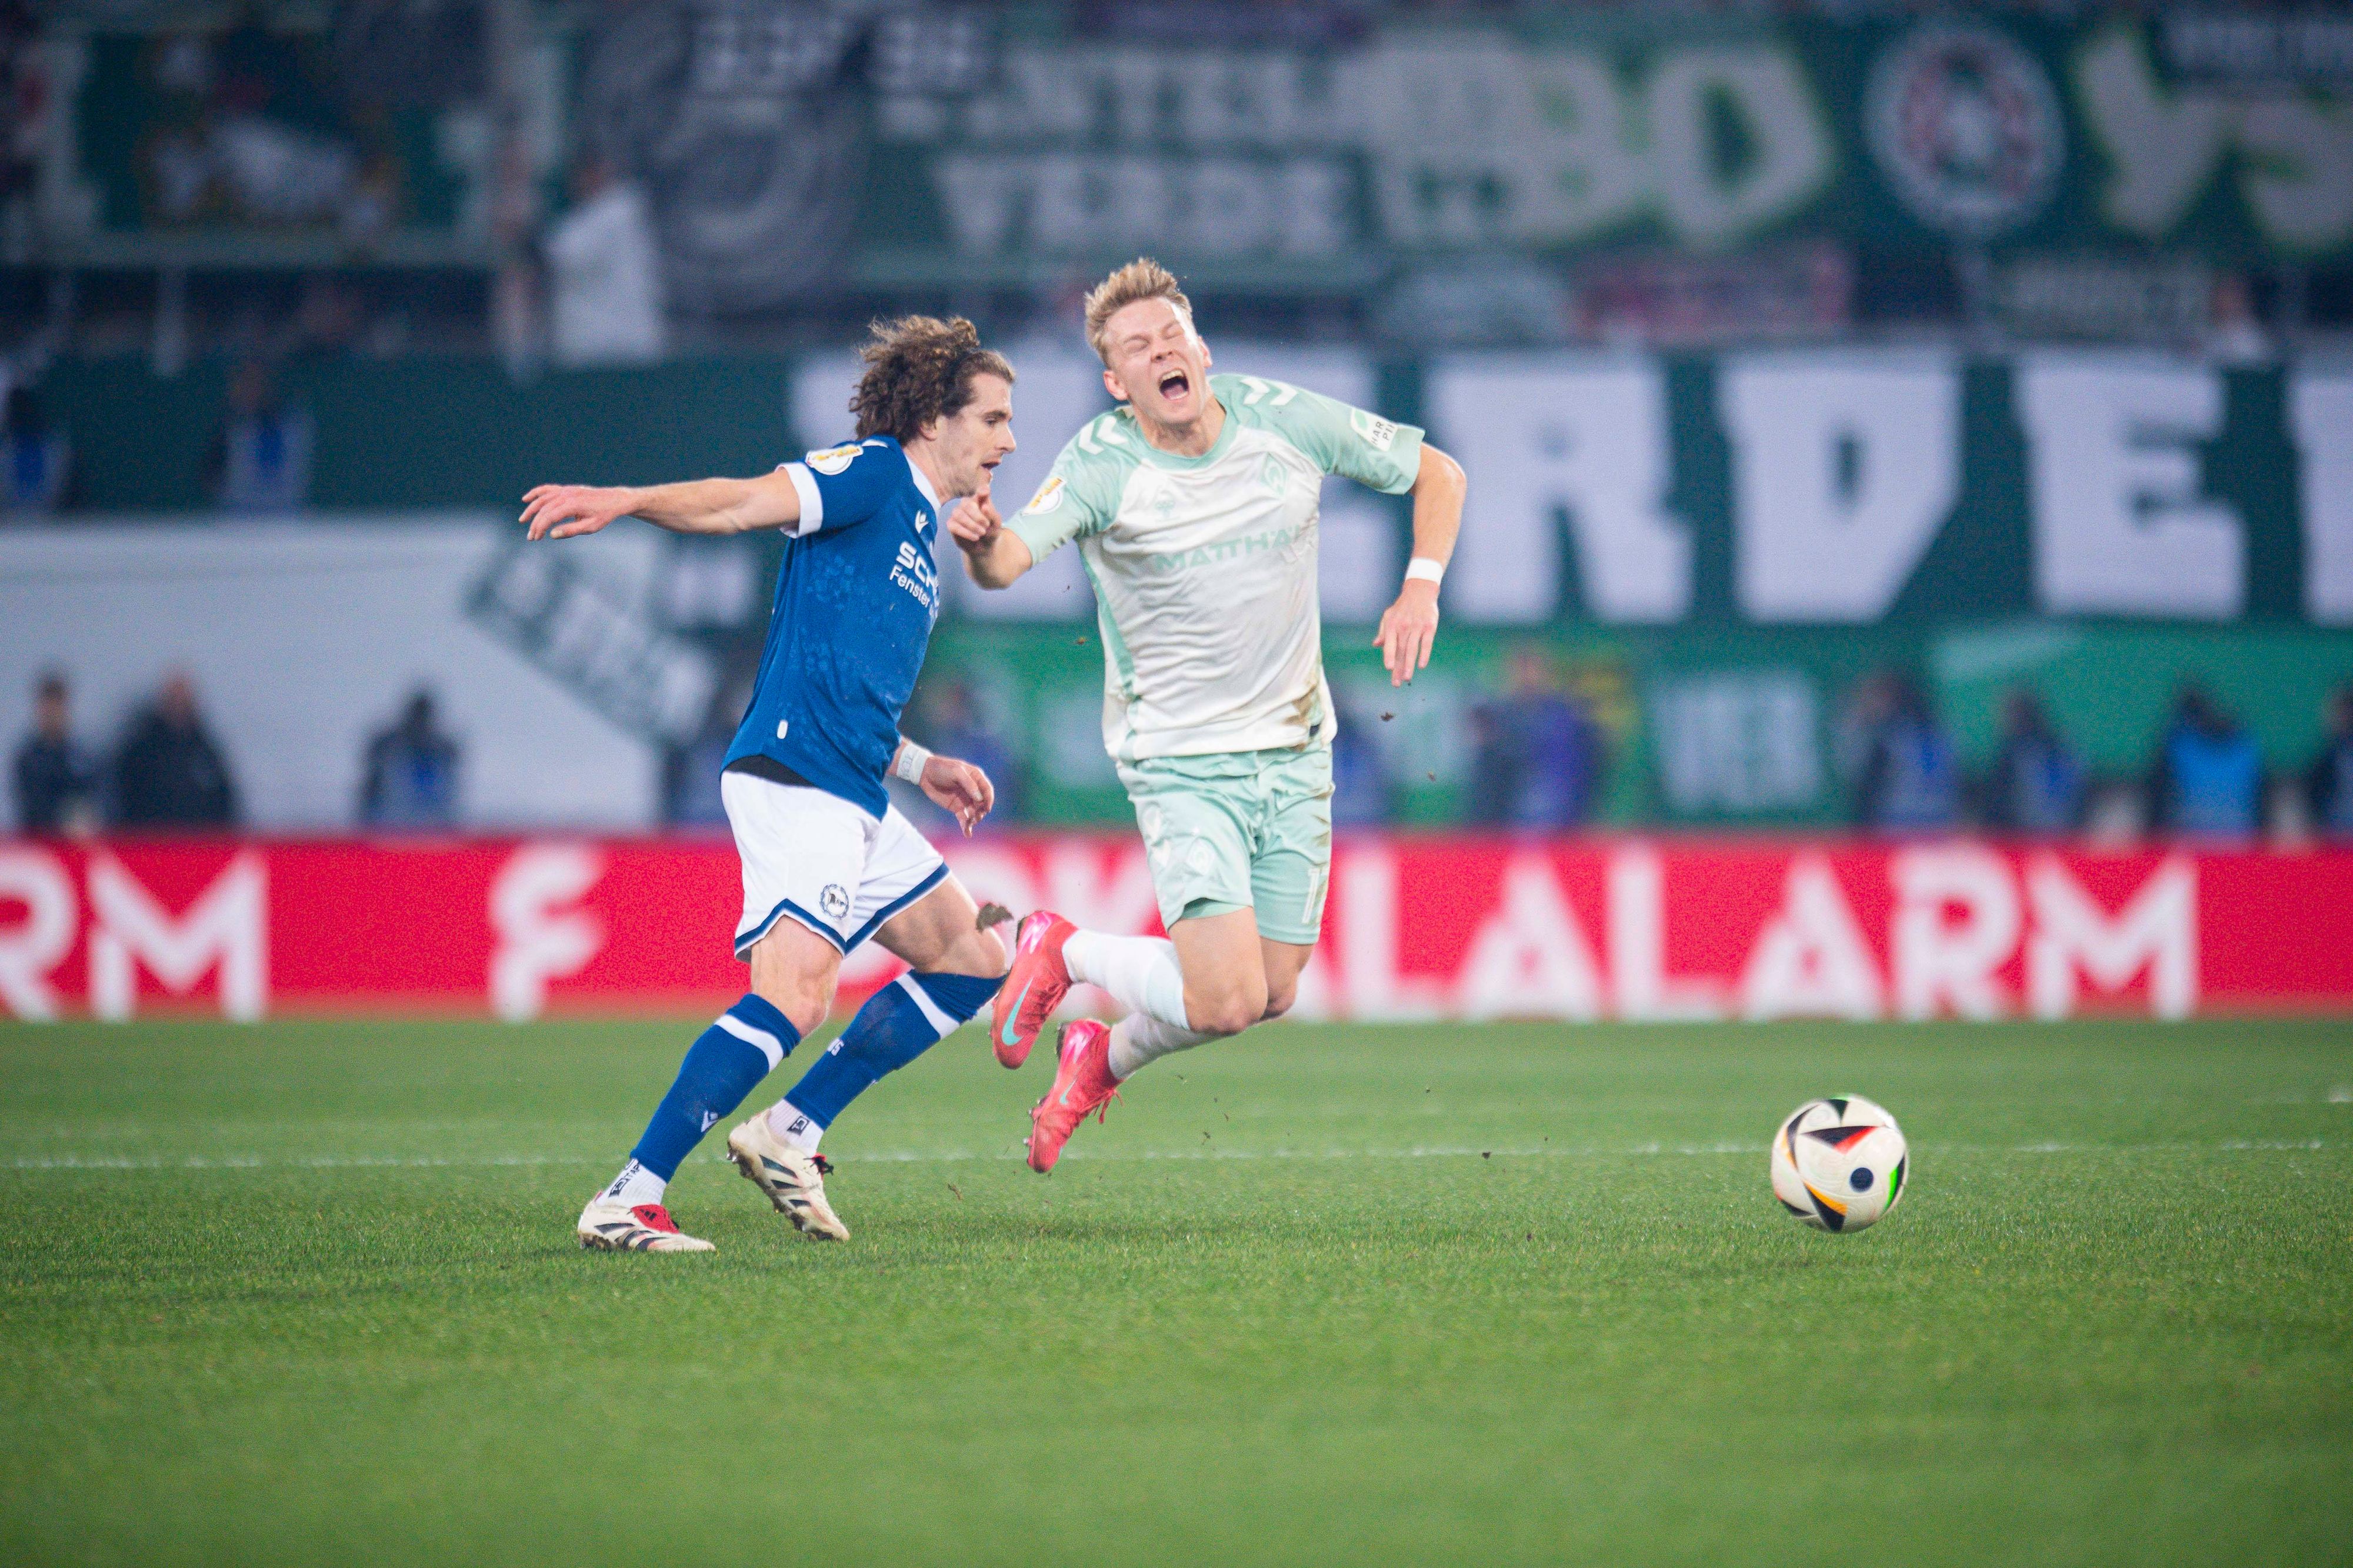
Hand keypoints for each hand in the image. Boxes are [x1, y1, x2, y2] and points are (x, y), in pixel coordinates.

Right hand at [521, 484, 638, 540]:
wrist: (615, 500)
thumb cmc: (604, 515)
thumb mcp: (590, 527)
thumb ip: (571, 531)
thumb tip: (552, 534)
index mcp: (573, 505)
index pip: (549, 516)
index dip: (540, 527)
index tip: (536, 538)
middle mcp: (567, 495)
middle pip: (544, 509)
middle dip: (535, 523)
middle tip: (531, 537)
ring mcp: (566, 490)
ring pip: (543, 498)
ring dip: (531, 509)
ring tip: (523, 520)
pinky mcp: (567, 489)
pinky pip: (548, 489)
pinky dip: (536, 493)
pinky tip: (526, 499)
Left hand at [919, 753, 995, 835]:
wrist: (925, 773)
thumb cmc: (942, 768)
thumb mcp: (956, 771)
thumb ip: (969, 784)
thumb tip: (980, 798)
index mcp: (976, 778)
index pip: (987, 790)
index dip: (988, 800)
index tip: (986, 808)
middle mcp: (973, 790)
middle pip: (982, 804)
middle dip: (981, 811)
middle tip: (975, 817)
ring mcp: (965, 799)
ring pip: (974, 812)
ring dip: (974, 820)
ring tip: (970, 823)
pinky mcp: (956, 807)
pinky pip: (964, 818)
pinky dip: (966, 826)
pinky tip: (967, 834)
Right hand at [946, 475, 1002, 551]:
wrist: (984, 546)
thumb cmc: (991, 531)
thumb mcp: (996, 524)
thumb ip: (992, 514)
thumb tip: (984, 507)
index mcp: (980, 500)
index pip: (980, 491)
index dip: (982, 491)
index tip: (986, 492)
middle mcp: (966, 503)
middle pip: (966, 504)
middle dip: (977, 516)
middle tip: (986, 526)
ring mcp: (957, 513)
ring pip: (959, 514)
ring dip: (972, 525)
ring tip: (982, 533)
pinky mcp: (951, 524)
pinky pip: (954, 526)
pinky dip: (966, 532)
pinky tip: (975, 537)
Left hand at [1373, 578, 1440, 686]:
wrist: (1420, 591)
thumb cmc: (1402, 607)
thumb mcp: (1388, 616)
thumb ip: (1383, 631)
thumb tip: (1376, 645)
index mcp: (1392, 625)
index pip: (1390, 643)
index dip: (1389, 656)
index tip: (1389, 668)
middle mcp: (1404, 626)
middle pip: (1401, 650)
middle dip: (1398, 667)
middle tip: (1396, 682)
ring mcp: (1417, 626)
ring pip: (1413, 648)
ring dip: (1409, 664)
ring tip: (1407, 677)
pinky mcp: (1429, 626)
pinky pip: (1426, 643)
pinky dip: (1424, 654)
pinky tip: (1421, 665)